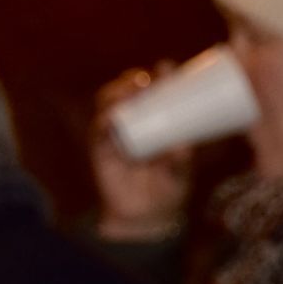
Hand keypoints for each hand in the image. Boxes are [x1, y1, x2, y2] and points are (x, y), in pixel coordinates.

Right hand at [90, 63, 193, 241]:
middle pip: (127, 92)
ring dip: (117, 94)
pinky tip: (110, 116)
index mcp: (155, 120)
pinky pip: (99, 134)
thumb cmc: (170, 186)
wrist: (148, 217)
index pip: (153, 91)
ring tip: (130, 90)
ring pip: (109, 106)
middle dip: (133, 79)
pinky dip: (104, 123)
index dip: (158, 76)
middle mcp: (133, 123)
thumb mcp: (181, 170)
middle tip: (148, 77)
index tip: (168, 66)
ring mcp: (116, 136)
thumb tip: (182, 147)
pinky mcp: (103, 151)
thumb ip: (181, 160)